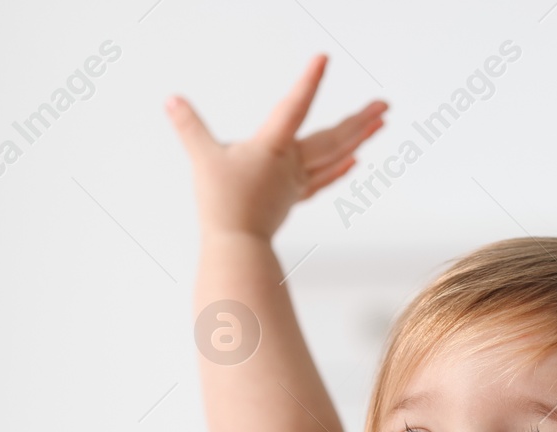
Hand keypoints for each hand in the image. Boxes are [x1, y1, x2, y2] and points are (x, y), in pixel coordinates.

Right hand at [166, 54, 387, 239]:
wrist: (236, 247)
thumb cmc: (221, 205)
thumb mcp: (202, 159)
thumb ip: (188, 127)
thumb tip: (171, 100)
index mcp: (272, 148)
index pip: (293, 108)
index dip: (308, 82)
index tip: (324, 59)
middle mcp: (292, 163)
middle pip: (334, 138)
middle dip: (361, 120)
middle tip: (385, 105)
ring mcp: (296, 181)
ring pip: (335, 156)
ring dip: (359, 138)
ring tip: (379, 123)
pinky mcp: (293, 196)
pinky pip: (323, 178)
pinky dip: (341, 167)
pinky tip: (356, 159)